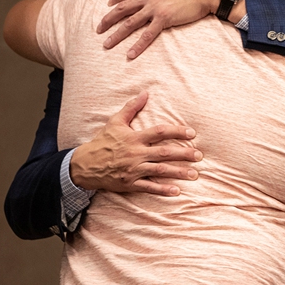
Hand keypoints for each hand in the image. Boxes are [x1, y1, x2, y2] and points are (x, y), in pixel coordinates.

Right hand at [69, 91, 202, 195]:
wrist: (84, 164)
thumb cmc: (103, 141)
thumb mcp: (115, 122)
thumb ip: (131, 108)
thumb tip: (145, 93)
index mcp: (134, 138)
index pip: (159, 132)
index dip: (177, 131)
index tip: (192, 133)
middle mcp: (135, 153)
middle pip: (164, 153)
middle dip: (184, 154)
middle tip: (199, 155)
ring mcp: (133, 169)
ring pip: (159, 171)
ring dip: (178, 173)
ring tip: (194, 174)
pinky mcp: (130, 183)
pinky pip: (149, 187)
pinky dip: (162, 189)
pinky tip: (177, 191)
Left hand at [97, 0, 221, 58]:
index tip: (109, 4)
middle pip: (122, 8)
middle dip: (108, 19)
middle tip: (99, 29)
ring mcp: (155, 8)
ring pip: (130, 23)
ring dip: (117, 35)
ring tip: (107, 44)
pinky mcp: (164, 19)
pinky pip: (147, 35)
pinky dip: (138, 45)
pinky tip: (130, 54)